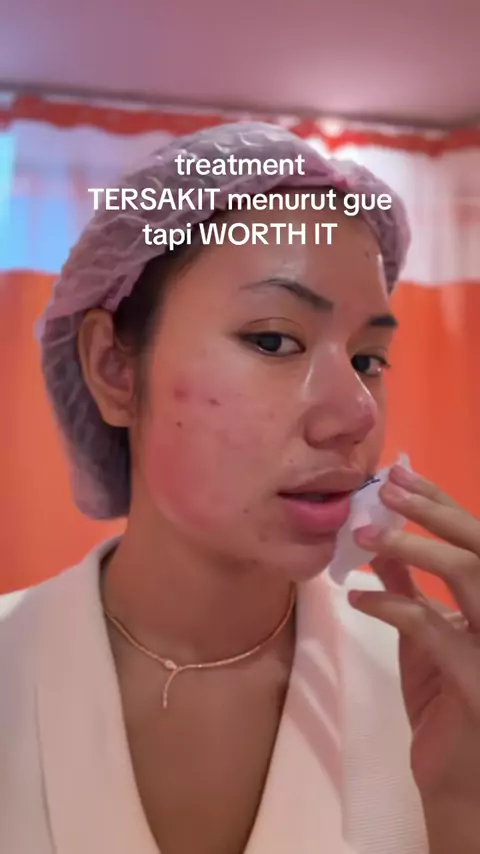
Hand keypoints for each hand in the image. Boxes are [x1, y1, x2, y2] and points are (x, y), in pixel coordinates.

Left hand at [349, 463, 479, 847]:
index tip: (400, 474)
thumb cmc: (447, 707)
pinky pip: (434, 630)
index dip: (440, 502)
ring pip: (472, 577)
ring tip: (366, 537)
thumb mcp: (426, 640)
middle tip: (386, 487)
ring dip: (416, 549)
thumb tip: (381, 543)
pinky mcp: (478, 683)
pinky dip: (393, 605)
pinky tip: (358, 599)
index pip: (476, 539)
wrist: (460, 785)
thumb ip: (412, 591)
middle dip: (435, 511)